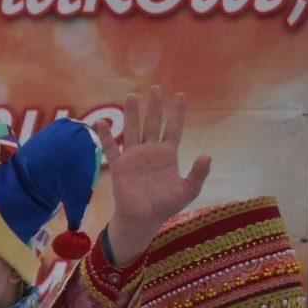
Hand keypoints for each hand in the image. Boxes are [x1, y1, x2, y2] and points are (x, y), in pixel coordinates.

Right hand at [96, 86, 212, 268]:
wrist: (143, 219)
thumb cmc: (165, 206)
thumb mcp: (188, 190)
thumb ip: (198, 173)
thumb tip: (207, 155)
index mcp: (168, 154)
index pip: (173, 128)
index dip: (177, 113)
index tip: (180, 95)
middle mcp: (150, 151)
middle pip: (152, 123)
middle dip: (154, 106)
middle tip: (155, 88)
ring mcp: (134, 157)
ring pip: (133, 130)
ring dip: (132, 113)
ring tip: (131, 95)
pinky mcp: (120, 166)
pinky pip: (111, 148)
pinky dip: (105, 136)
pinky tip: (100, 123)